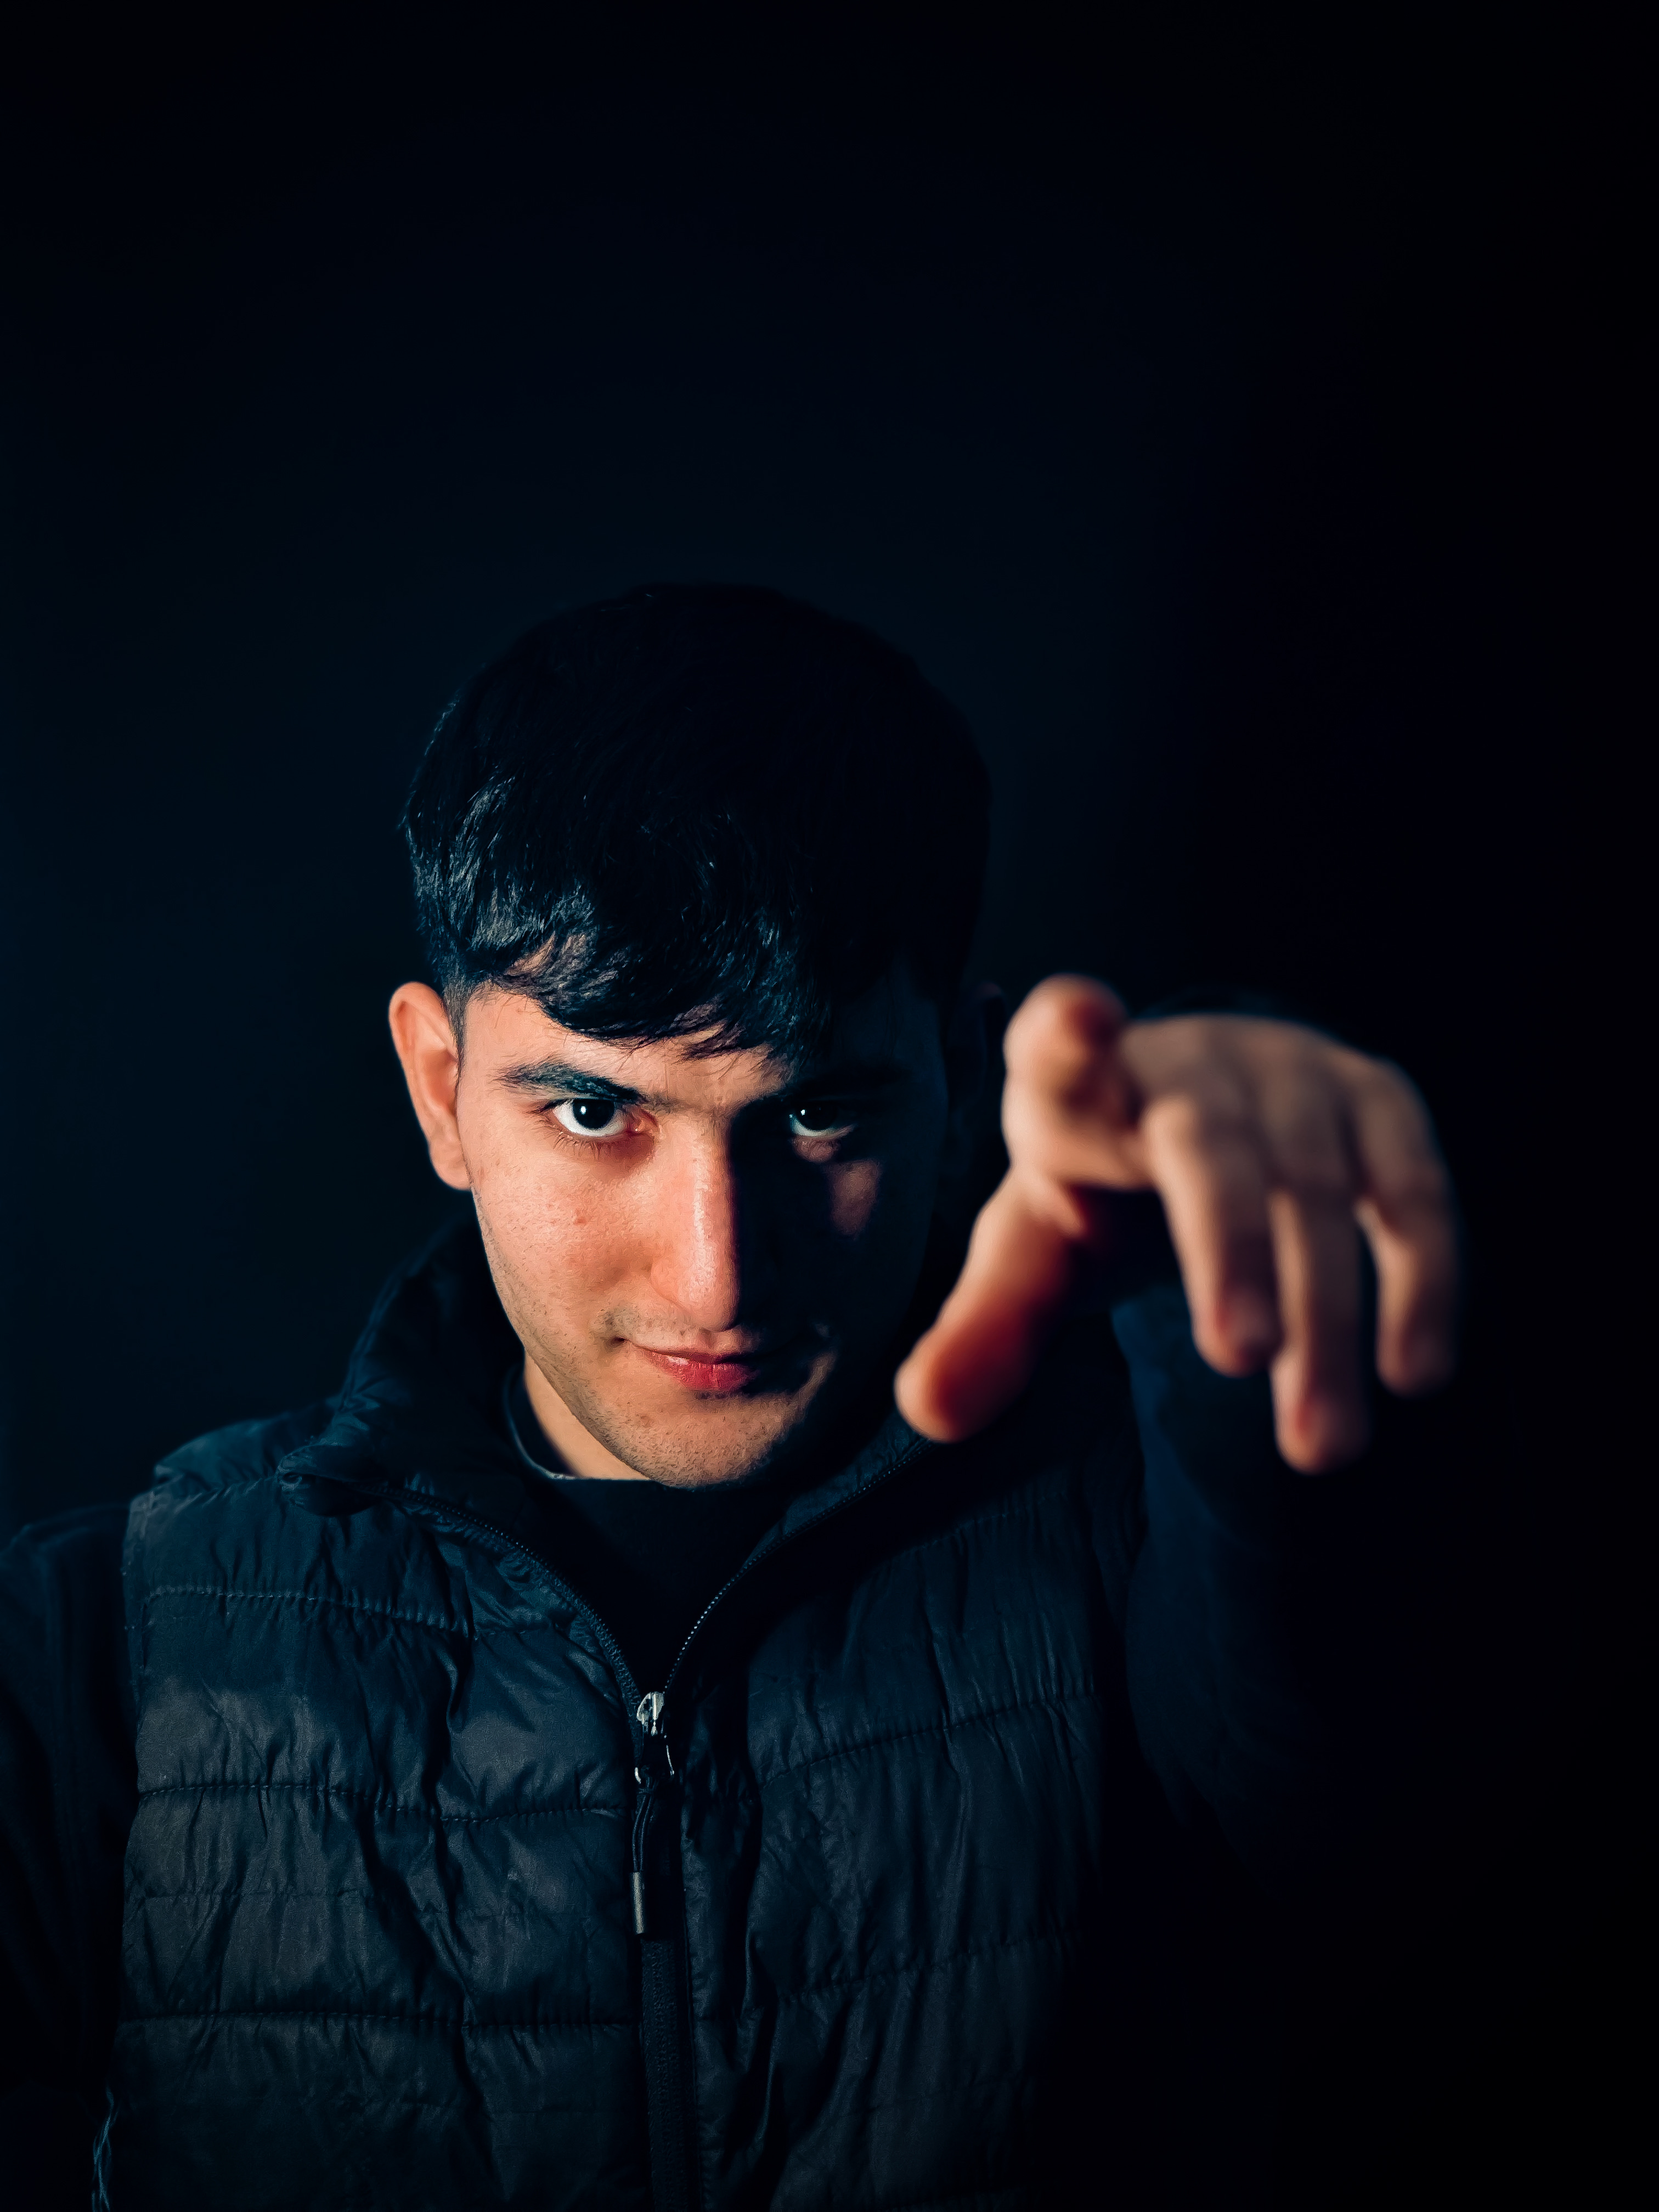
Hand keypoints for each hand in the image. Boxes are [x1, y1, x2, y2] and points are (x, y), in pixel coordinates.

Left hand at [896, 977, 1458, 1470]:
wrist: (1213, 1123)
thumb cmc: (1102, 1195)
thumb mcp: (1038, 1255)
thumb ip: (987, 1328)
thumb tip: (925, 1412)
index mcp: (1074, 1088)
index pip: (1056, 1051)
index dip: (1063, 1034)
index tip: (1076, 1015)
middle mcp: (1189, 1064)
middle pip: (1211, 1147)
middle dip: (1228, 1245)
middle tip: (1238, 1359)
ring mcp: (1292, 1077)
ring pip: (1318, 1188)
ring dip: (1326, 1315)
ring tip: (1321, 1447)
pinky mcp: (1379, 1104)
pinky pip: (1410, 1193)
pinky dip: (1421, 1281)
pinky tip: (1414, 1374)